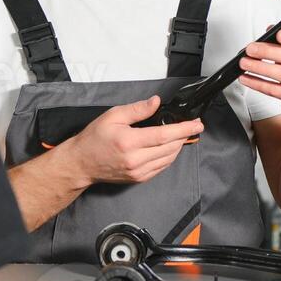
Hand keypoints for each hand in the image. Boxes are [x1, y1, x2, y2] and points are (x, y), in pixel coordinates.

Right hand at [68, 96, 203, 186]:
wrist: (82, 163)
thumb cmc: (94, 138)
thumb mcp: (113, 116)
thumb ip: (137, 109)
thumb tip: (156, 102)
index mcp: (129, 142)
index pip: (165, 135)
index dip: (184, 129)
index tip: (197, 124)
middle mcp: (135, 160)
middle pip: (170, 147)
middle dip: (184, 136)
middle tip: (191, 126)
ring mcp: (138, 172)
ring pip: (169, 158)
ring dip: (178, 146)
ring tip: (179, 135)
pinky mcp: (139, 178)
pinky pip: (161, 167)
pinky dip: (169, 156)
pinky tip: (168, 147)